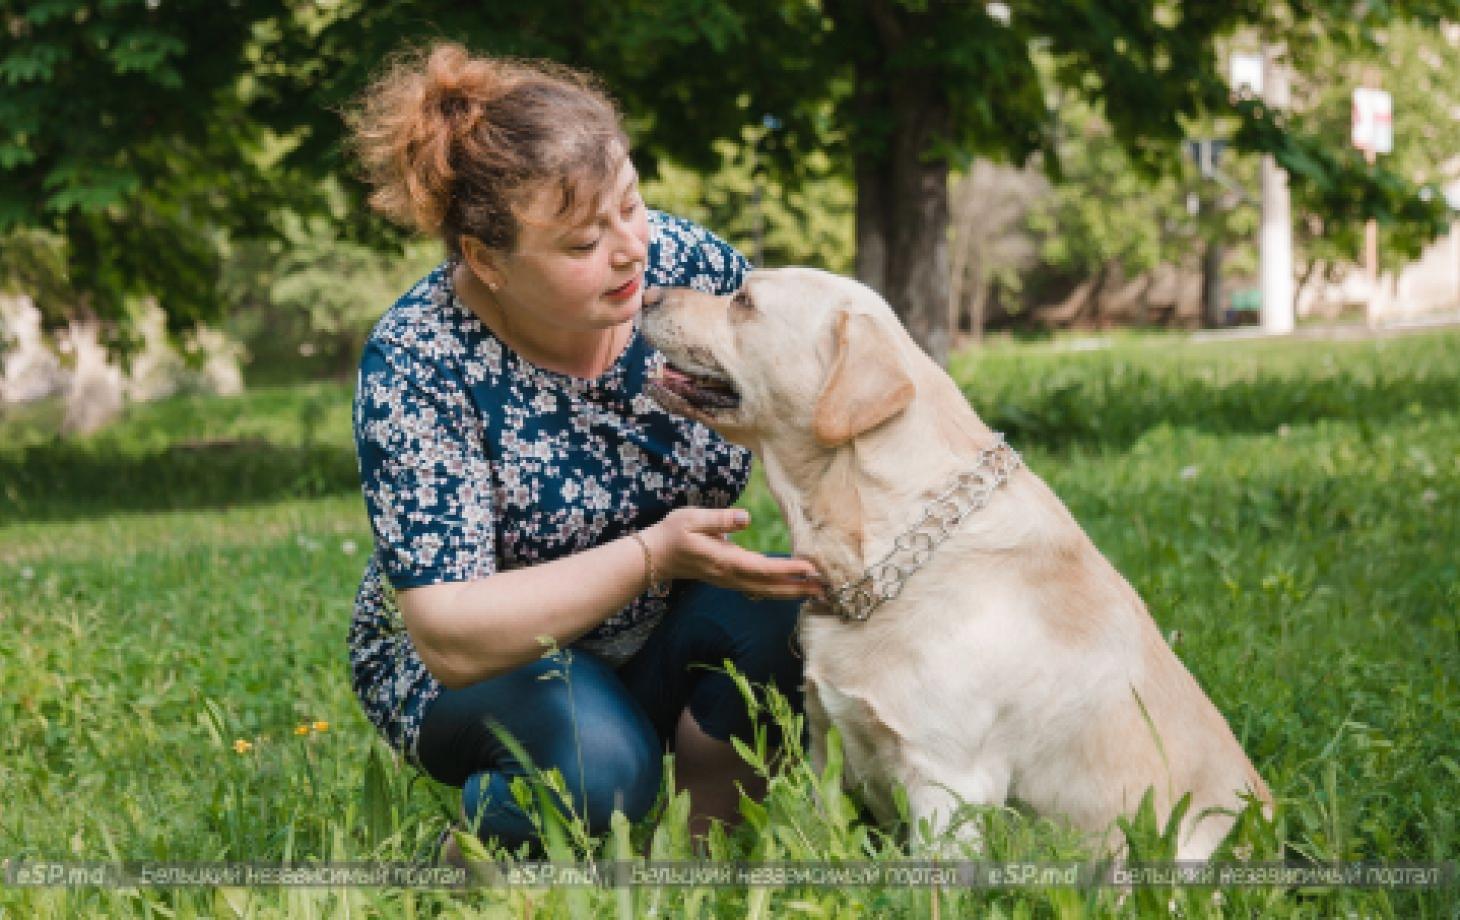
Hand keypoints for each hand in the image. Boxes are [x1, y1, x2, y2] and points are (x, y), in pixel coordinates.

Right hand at [642, 507, 824, 600]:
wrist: (655, 557)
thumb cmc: (672, 533)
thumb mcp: (691, 518)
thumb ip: (719, 518)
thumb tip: (745, 517)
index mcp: (724, 560)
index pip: (762, 568)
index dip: (788, 568)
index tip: (810, 567)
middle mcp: (730, 576)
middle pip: (770, 586)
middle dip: (799, 587)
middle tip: (828, 587)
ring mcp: (730, 581)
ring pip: (767, 591)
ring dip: (793, 592)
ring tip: (819, 591)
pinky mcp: (730, 581)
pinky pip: (760, 589)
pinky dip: (780, 590)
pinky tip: (794, 589)